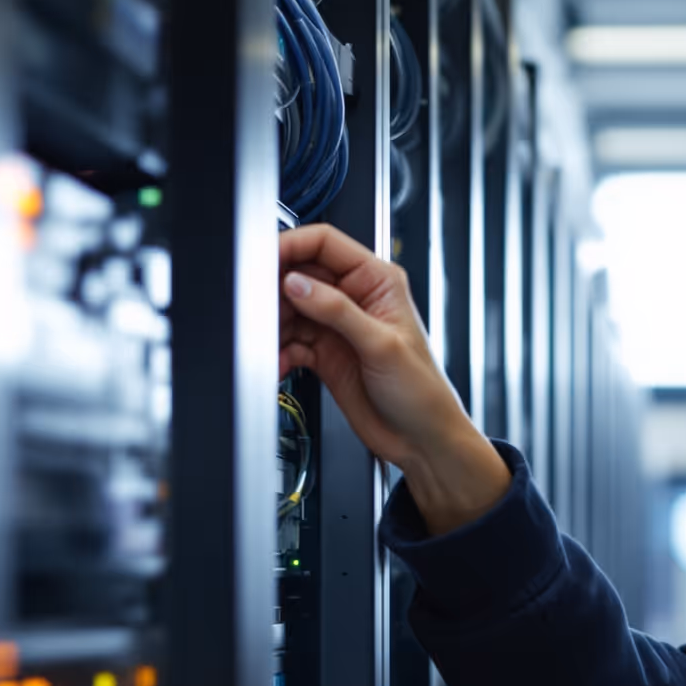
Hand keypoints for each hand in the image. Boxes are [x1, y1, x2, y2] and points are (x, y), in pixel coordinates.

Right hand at [278, 223, 509, 532]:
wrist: (422, 441)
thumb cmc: (423, 392)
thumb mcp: (380, 344)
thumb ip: (336, 310)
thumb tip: (296, 283)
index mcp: (377, 281)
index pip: (325, 243)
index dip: (291, 246)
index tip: (265, 260)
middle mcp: (355, 298)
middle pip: (299, 275)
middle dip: (276, 291)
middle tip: (262, 310)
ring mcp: (338, 327)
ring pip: (290, 310)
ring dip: (275, 325)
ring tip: (269, 342)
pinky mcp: (324, 354)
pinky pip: (290, 342)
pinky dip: (281, 352)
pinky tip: (282, 364)